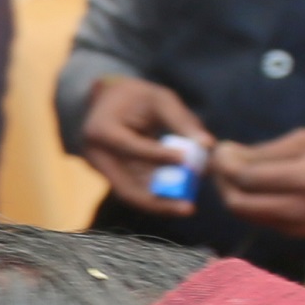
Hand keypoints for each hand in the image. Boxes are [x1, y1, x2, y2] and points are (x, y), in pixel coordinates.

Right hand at [76, 75, 208, 214]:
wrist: (104, 103)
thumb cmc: (135, 96)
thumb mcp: (159, 99)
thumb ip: (182, 121)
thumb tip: (208, 145)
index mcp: (101, 130)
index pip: (131, 147)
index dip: (157, 156)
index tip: (186, 160)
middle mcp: (96, 156)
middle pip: (125, 187)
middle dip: (158, 201)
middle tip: (188, 208)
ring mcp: (101, 170)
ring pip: (130, 194)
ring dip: (159, 203)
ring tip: (186, 207)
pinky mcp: (111, 177)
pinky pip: (134, 191)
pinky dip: (157, 196)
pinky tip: (179, 199)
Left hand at [212, 126, 304, 238]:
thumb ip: (269, 150)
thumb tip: (231, 154)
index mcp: (304, 178)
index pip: (247, 177)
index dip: (225, 163)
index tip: (220, 149)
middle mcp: (297, 207)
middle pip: (237, 201)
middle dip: (221, 180)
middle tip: (220, 163)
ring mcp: (294, 225)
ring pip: (244, 214)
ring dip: (229, 193)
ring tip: (231, 174)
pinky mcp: (293, 233)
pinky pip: (258, 219)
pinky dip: (246, 202)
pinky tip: (249, 187)